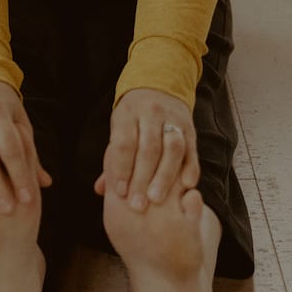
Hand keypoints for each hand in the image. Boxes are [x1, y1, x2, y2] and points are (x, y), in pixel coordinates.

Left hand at [94, 89, 198, 210]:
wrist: (158, 86)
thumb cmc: (133, 118)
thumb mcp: (119, 128)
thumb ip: (113, 159)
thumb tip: (100, 189)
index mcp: (128, 114)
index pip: (124, 143)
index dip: (121, 168)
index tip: (120, 192)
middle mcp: (150, 114)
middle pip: (148, 148)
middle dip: (142, 178)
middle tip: (137, 205)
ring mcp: (172, 119)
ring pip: (172, 148)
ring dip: (164, 175)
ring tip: (157, 199)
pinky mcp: (190, 127)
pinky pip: (192, 149)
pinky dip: (190, 168)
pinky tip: (186, 185)